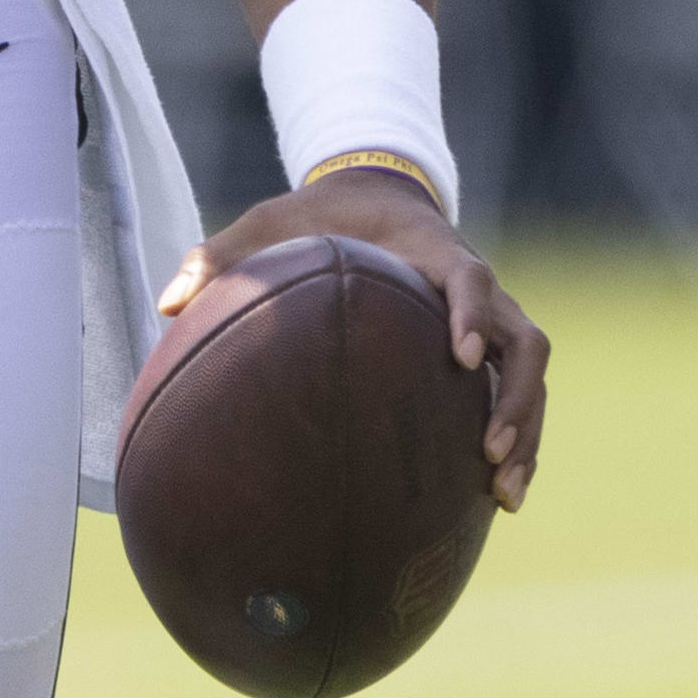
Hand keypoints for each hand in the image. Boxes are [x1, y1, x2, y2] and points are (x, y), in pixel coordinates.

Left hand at [162, 171, 550, 514]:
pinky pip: (516, 396)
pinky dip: (517, 442)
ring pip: (531, 378)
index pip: (470, 278)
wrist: (379, 196)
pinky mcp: (490, 350)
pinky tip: (495, 501)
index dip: (473, 314)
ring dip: (527, 434)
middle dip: (517, 399)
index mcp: (432, 253)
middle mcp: (477, 290)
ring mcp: (491, 321)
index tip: (461, 357)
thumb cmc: (322, 217)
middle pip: (526, 342)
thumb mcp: (268, 222)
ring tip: (504, 496)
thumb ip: (220, 256)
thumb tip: (166, 304)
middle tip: (488, 451)